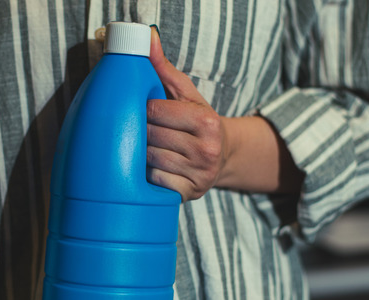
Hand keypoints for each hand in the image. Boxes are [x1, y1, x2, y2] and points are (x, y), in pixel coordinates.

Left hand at [146, 27, 227, 201]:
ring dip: (143, 154)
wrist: (224, 156)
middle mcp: (206, 150)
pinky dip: (150, 175)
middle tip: (146, 132)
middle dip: (143, 133)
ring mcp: (199, 175)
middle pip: (151, 137)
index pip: (155, 112)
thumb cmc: (198, 122)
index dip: (145, 112)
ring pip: (151, 160)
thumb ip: (164, 68)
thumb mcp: (187, 94)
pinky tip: (154, 167)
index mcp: (207, 122)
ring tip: (149, 149)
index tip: (148, 113)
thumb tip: (147, 37)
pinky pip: (155, 182)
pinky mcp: (189, 194)